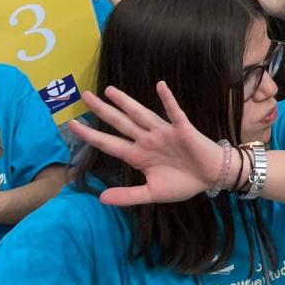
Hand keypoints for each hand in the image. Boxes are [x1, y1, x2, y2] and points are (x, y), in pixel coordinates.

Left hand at [69, 83, 224, 206]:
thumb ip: (128, 196)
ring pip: (141, 114)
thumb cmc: (183, 183)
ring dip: (126, 102)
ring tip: (109, 90)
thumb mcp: (152, 193)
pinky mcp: (182, 128)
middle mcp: (147, 140)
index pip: (109, 143)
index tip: (72, 125)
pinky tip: (160, 86)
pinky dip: (167, 99)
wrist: (211, 177)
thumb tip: (101, 199)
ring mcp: (164, 132)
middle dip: (102, 110)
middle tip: (85, 96)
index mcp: (138, 155)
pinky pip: (174, 112)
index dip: (91, 135)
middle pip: (120, 122)